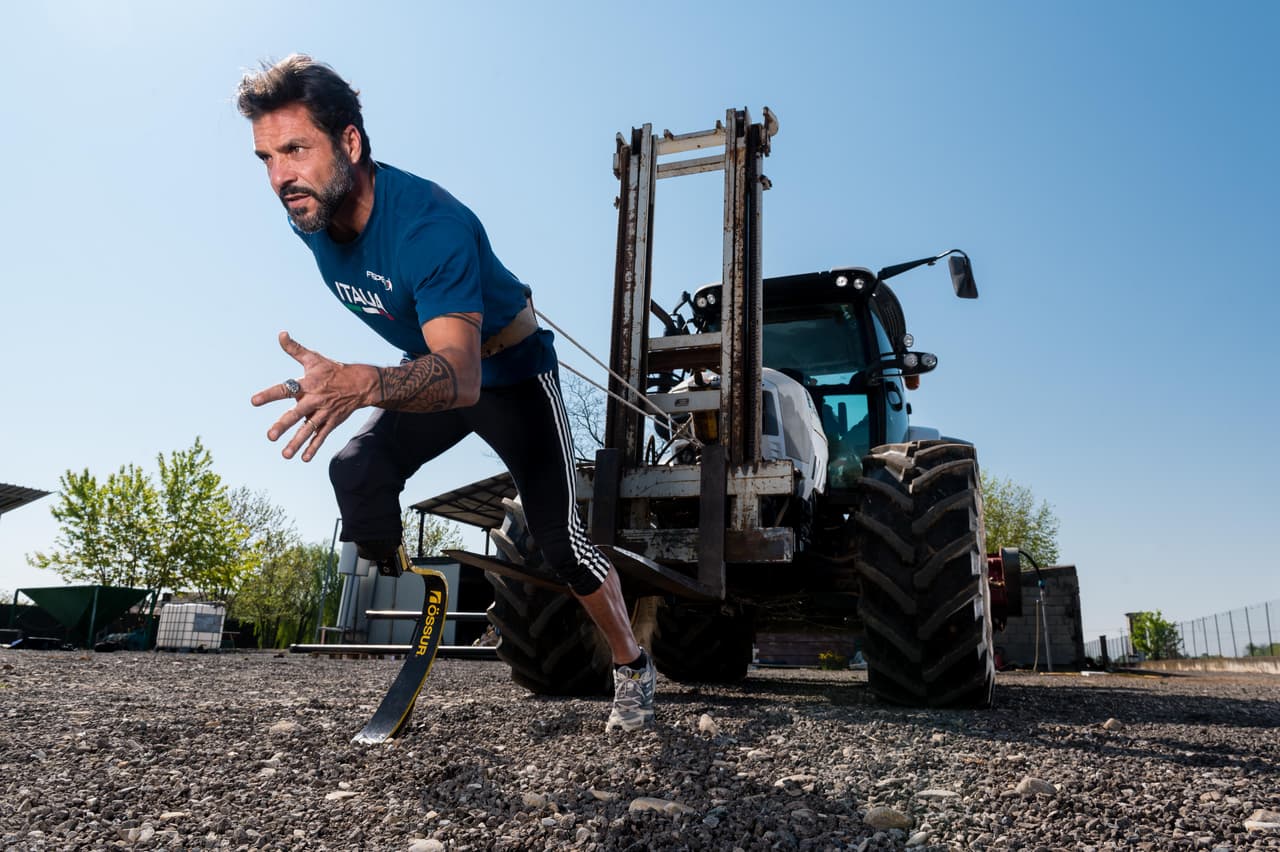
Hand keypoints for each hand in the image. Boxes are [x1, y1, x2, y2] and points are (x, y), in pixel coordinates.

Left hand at [251, 331, 376, 461]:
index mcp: (307, 385)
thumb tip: (280, 334)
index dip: (269, 395)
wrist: (361, 384)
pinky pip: (321, 437)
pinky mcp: (331, 422)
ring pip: (308, 430)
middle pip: (296, 414)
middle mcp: (314, 400)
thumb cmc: (332, 370)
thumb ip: (294, 349)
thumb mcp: (313, 358)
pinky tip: (304, 459)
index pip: (285, 389)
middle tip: (270, 436)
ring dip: (297, 443)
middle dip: (284, 425)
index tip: (254, 401)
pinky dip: (314, 447)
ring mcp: (324, 414)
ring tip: (285, 455)